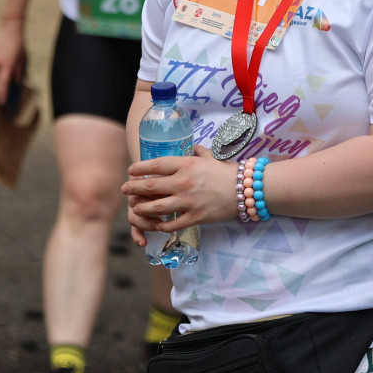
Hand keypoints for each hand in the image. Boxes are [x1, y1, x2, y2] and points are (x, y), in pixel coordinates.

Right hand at [0, 20, 25, 104]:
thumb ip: (19, 72)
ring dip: (1, 68)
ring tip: (8, 58)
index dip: (3, 93)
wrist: (10, 28)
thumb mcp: (23, 59)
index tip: (2, 102)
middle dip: (4, 78)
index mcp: (7, 65)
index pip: (4, 83)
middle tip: (11, 76)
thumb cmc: (19, 44)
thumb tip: (16, 82)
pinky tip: (3, 53)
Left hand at [122, 147, 238, 245]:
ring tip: (136, 208)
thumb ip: (196, 151)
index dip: (140, 168)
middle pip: (151, 186)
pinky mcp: (195, 217)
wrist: (247, 189)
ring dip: (142, 208)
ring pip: (156, 207)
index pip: (156, 165)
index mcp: (186, 164)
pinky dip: (161, 225)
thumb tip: (188, 147)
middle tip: (125, 190)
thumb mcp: (210, 156)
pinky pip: (172, 224)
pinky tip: (156, 224)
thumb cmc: (227, 171)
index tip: (130, 170)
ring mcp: (188, 201)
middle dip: (134, 188)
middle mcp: (183, 182)